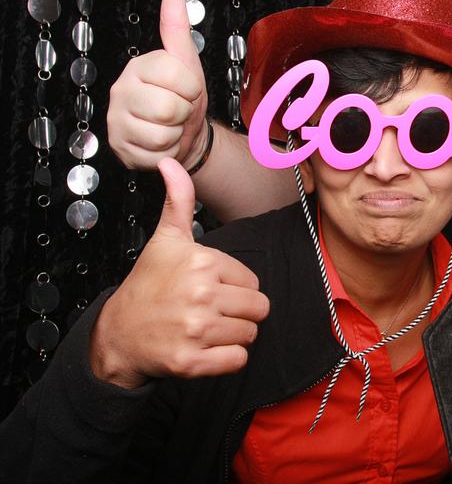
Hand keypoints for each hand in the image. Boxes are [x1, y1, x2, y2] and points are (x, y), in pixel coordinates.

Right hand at [89, 158, 270, 388]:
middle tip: (210, 311)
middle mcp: (201, 295)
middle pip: (258, 309)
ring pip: (250, 335)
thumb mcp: (166, 239)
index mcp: (202, 263)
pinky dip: (226, 360)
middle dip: (240, 313)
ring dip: (232, 336)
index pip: (253, 282)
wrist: (118, 334)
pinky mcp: (191, 362)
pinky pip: (238, 361)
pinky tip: (205, 348)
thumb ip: (178, 200)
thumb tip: (170, 163)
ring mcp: (195, 330)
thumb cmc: (149, 285)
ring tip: (205, 328)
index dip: (235, 287)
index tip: (209, 289)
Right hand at [107, 0, 207, 170]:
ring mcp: (117, 121)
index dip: (191, 87)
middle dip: (184, 113)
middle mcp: (122, 92)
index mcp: (139, 67)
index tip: (186, 89)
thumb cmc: (183, 97)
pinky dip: (167, 151)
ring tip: (170, 125)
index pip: (175, 76)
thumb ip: (178, 31)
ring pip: (163, 133)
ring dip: (176, 133)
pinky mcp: (121, 148)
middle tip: (178, 110)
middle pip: (169, 108)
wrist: (184, 135)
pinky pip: (156, 154)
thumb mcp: (186, 63)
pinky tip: (161, 141)